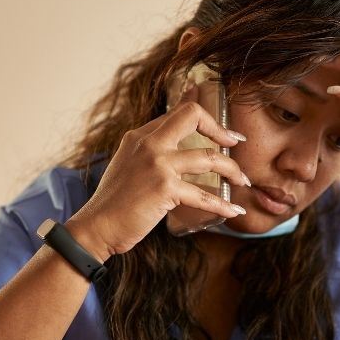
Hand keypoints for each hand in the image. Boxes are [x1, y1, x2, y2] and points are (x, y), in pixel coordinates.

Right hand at [67, 84, 250, 259]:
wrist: (97, 226)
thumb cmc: (114, 203)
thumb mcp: (128, 166)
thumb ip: (148, 154)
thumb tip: (172, 148)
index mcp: (139, 136)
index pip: (177, 113)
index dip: (204, 115)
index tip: (223, 128)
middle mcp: (149, 143)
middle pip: (193, 116)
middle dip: (221, 129)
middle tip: (237, 143)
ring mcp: (158, 164)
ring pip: (209, 157)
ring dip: (232, 170)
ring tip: (242, 180)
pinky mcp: (165, 188)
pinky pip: (204, 195)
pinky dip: (223, 205)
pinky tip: (234, 211)